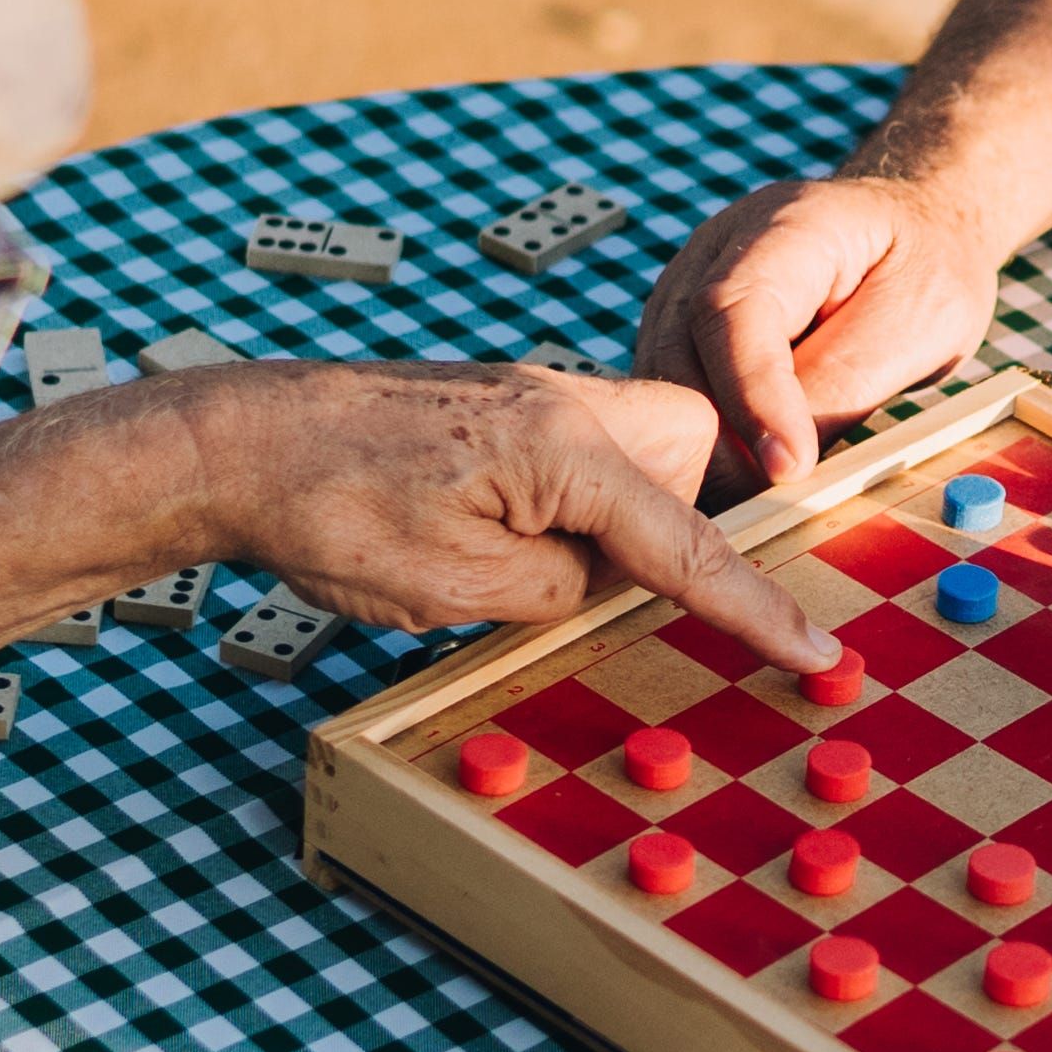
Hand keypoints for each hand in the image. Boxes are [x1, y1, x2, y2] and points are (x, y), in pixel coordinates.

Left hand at [174, 357, 834, 672]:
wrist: (236, 442)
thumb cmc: (329, 509)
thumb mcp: (459, 590)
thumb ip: (562, 590)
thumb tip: (605, 584)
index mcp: (567, 450)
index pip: (691, 545)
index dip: (755, 610)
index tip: (815, 656)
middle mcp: (565, 404)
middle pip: (699, 456)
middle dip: (714, 525)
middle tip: (714, 601)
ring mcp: (530, 395)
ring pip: (646, 446)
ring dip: (644, 515)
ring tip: (584, 578)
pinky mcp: (497, 406)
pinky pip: (589, 448)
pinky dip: (594, 500)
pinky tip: (542, 546)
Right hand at [638, 175, 1007, 495]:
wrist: (914, 230)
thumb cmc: (925, 271)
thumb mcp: (918, 323)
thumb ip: (844, 384)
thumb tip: (779, 461)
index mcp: (786, 226)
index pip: (737, 310)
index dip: (754, 394)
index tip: (787, 466)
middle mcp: (717, 250)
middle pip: (684, 351)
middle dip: (716, 438)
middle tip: (762, 511)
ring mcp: (688, 287)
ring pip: (664, 379)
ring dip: (697, 446)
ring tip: (745, 507)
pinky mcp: (683, 330)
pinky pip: (671, 393)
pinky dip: (695, 440)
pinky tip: (731, 481)